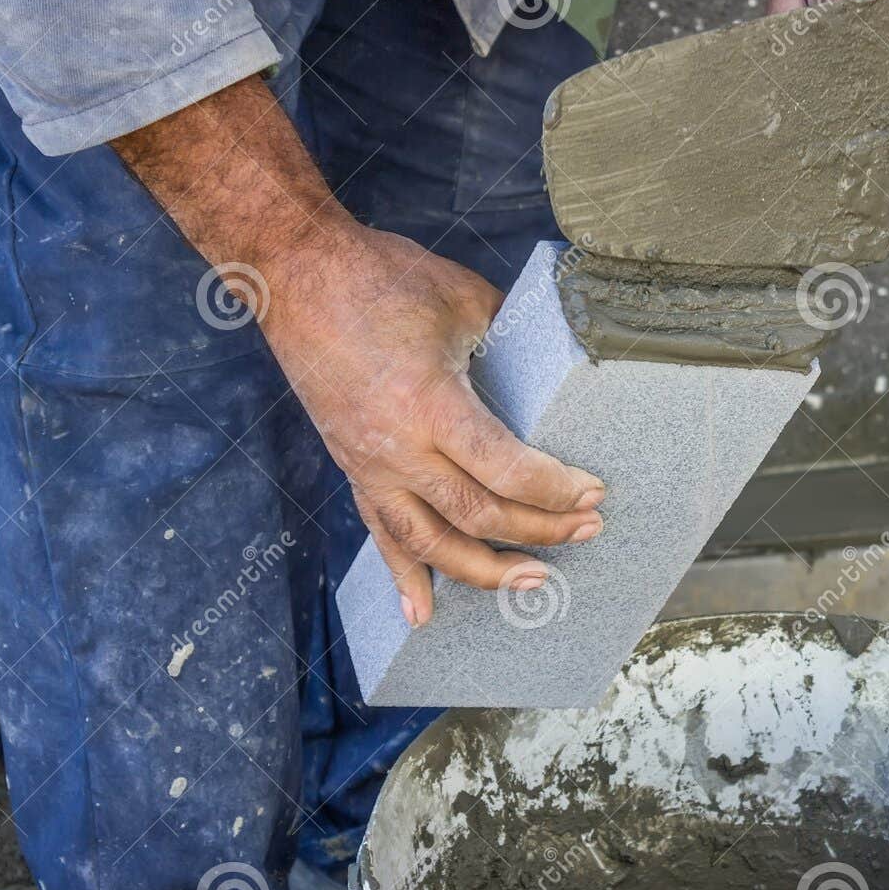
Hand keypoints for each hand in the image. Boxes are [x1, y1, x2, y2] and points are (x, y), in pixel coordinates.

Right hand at [258, 221, 604, 625]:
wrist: (296, 275)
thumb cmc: (381, 278)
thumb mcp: (462, 300)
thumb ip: (509, 340)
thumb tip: (552, 363)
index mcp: (430, 405)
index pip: (504, 469)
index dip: (554, 489)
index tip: (593, 493)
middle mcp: (398, 448)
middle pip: (478, 513)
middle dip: (540, 530)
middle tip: (588, 530)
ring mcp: (370, 464)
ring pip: (430, 541)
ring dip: (485, 571)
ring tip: (534, 581)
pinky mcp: (353, 467)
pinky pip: (381, 533)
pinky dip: (403, 576)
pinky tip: (422, 615)